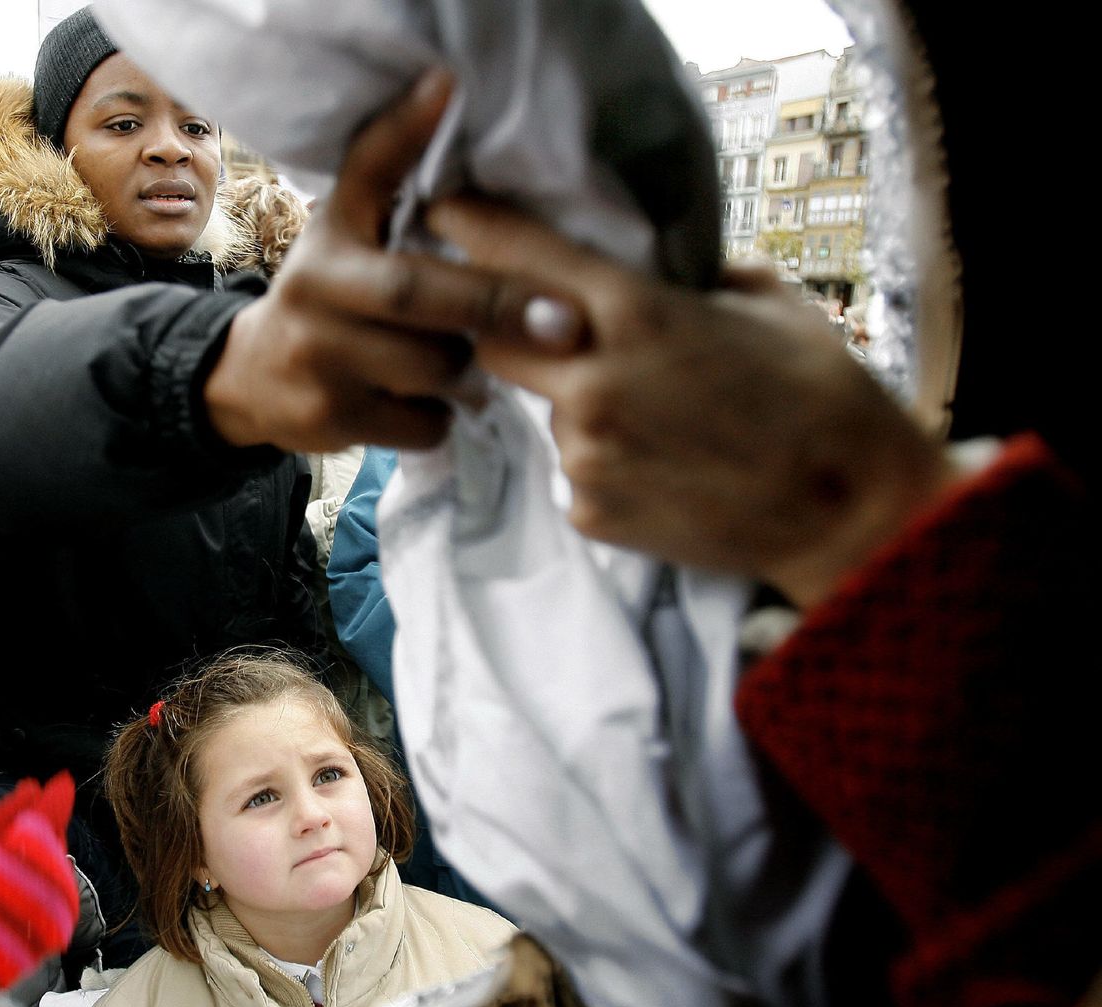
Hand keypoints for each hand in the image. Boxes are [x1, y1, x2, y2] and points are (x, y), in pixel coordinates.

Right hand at [203, 69, 540, 451]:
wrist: (249, 377)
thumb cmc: (323, 288)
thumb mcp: (344, 219)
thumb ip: (388, 156)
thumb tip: (444, 85)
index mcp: (328, 254)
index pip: (406, 265)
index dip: (480, 273)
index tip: (552, 282)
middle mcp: (314, 308)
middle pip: (425, 318)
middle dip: (498, 319)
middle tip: (560, 325)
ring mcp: (318, 372)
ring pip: (431, 375)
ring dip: (470, 370)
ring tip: (473, 360)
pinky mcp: (330, 425)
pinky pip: (420, 426)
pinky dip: (441, 416)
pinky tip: (431, 402)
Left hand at [427, 196, 958, 607]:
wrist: (847, 509)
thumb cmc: (820, 392)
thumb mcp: (763, 300)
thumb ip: (683, 278)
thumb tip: (641, 264)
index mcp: (636, 315)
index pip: (521, 259)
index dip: (475, 231)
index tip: (444, 211)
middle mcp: (592, 383)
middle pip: (496, 341)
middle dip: (512, 330)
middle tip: (558, 332)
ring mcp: (585, 453)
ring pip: (542, 410)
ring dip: (574, 402)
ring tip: (654, 417)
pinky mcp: (588, 510)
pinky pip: (570, 468)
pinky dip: (601, 460)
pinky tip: (660, 465)